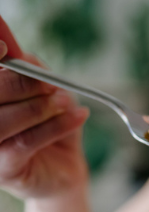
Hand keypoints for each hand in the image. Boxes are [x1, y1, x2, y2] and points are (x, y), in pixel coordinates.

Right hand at [0, 17, 89, 198]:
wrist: (63, 171)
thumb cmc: (50, 127)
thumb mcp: (43, 91)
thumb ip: (26, 68)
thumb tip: (9, 40)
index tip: (4, 44)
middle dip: (21, 82)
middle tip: (51, 82)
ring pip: (2, 120)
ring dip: (39, 107)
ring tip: (65, 102)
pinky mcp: (3, 170)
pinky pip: (26, 142)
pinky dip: (57, 126)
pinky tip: (79, 116)